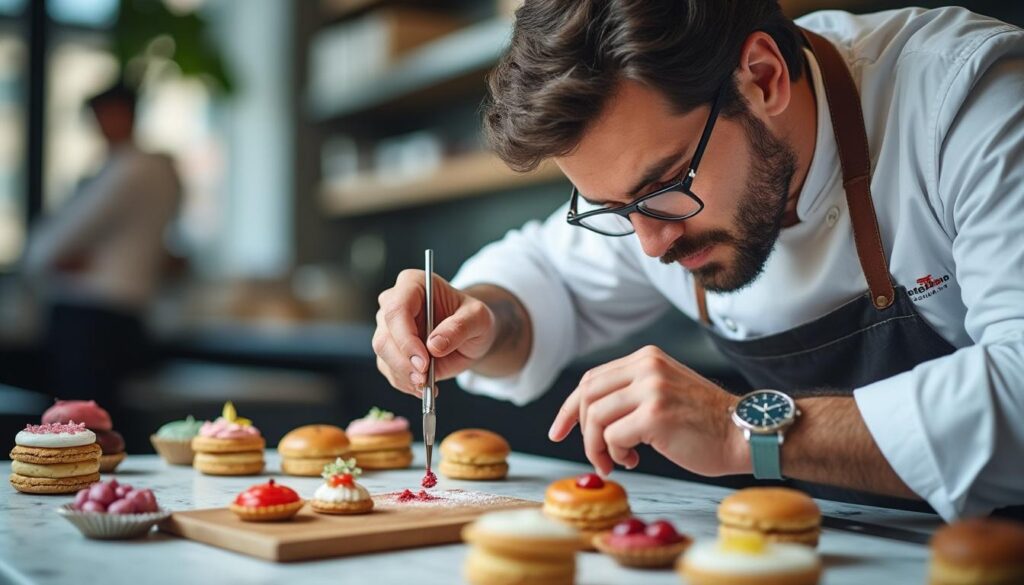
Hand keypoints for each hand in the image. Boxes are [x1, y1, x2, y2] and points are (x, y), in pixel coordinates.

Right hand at [373, 270, 497, 396]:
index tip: (424, 361)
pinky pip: (388, 369)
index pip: (397, 309)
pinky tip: (424, 387)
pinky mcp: (389, 349)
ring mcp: (387, 327)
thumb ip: (460, 327)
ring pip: (383, 355)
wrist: (469, 335)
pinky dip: (405, 383)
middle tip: (425, 379)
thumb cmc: (472, 319)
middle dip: (404, 362)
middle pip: (385, 336)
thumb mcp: (478, 318)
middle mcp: (393, 302)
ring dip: (404, 375)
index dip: (406, 337)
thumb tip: (435, 345)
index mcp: (413, 284)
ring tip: (427, 386)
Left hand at [548, 345, 745, 476]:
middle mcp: (647, 367)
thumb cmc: (705, 423)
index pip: (592, 379)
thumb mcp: (664, 391)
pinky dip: (614, 454)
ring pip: (595, 418)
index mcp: (647, 358)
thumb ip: (631, 393)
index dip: (570, 407)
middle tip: (592, 454)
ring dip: (597, 447)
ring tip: (615, 460)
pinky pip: (612, 437)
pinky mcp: (655, 415)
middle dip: (577, 428)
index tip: (559, 430)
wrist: (743, 433)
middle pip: (587, 395)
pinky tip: (634, 459)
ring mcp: (651, 389)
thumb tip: (589, 415)